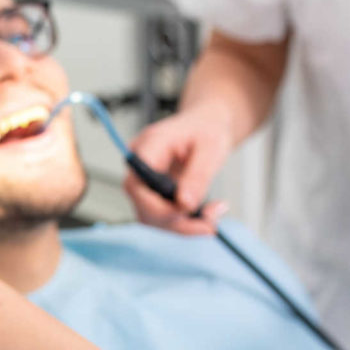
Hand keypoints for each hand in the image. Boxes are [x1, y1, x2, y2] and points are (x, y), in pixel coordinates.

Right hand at [124, 106, 231, 235]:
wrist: (206, 124)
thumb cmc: (207, 128)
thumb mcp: (211, 147)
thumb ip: (197, 175)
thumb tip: (185, 205)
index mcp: (148, 146)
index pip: (137, 186)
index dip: (158, 207)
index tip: (189, 213)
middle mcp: (138, 166)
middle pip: (142, 206)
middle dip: (176, 222)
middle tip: (210, 224)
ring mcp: (142, 181)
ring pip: (151, 217)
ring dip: (182, 225)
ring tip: (212, 215)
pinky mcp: (150, 193)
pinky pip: (160, 215)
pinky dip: (183, 220)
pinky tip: (204, 213)